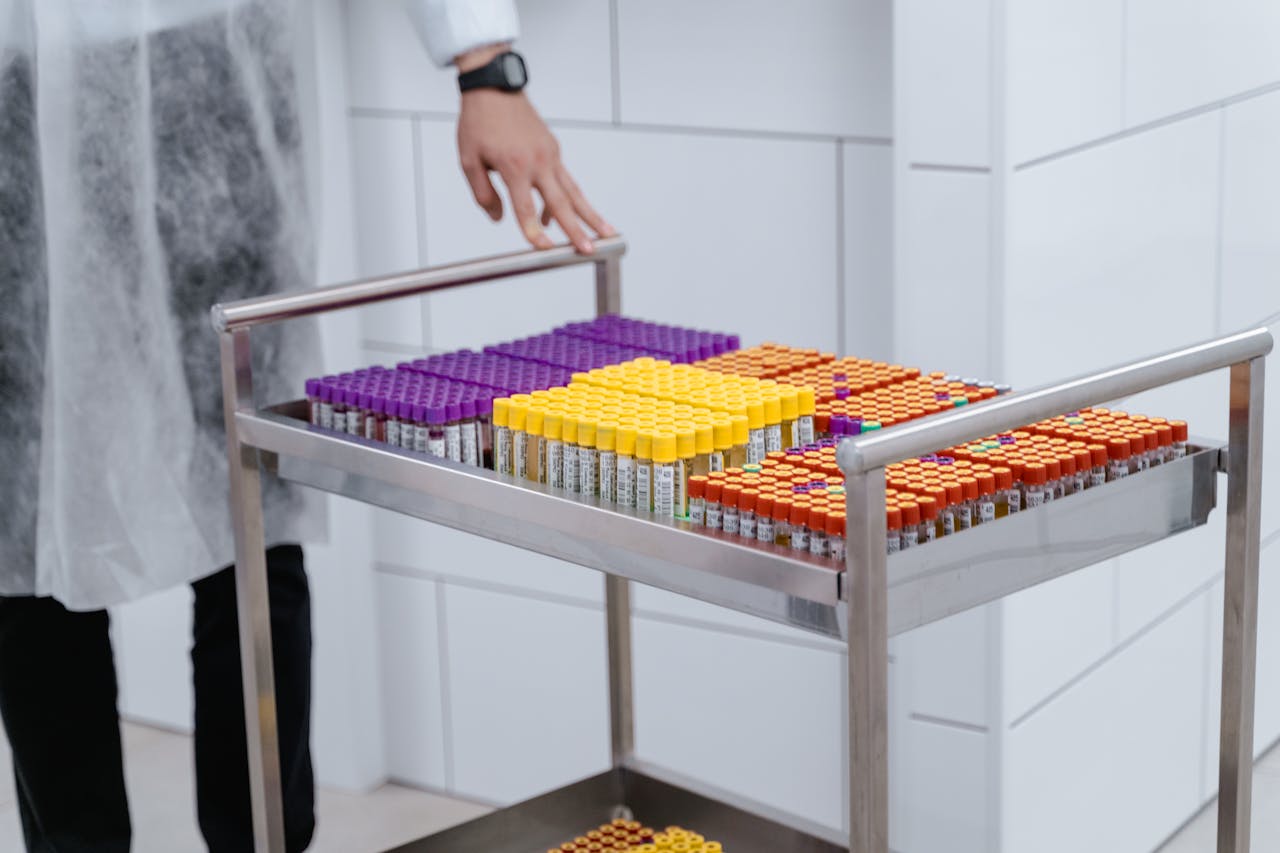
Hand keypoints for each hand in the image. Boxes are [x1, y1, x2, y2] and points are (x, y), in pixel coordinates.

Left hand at [456, 47, 613, 253]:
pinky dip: (570, 199)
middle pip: (561, 203)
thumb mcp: (468, 160)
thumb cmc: (479, 122)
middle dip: (577, 230)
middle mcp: (537, 161)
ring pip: (574, 192)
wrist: (494, 86)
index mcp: (513, 166)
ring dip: (591, 215)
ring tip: (607, 234)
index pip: (525, 208)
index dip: (534, 232)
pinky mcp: (554, 150)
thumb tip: (499, 218)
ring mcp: (550, 155)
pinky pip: (564, 180)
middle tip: (591, 250)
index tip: (544, 250)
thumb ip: (483, 193)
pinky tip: (569, 215)